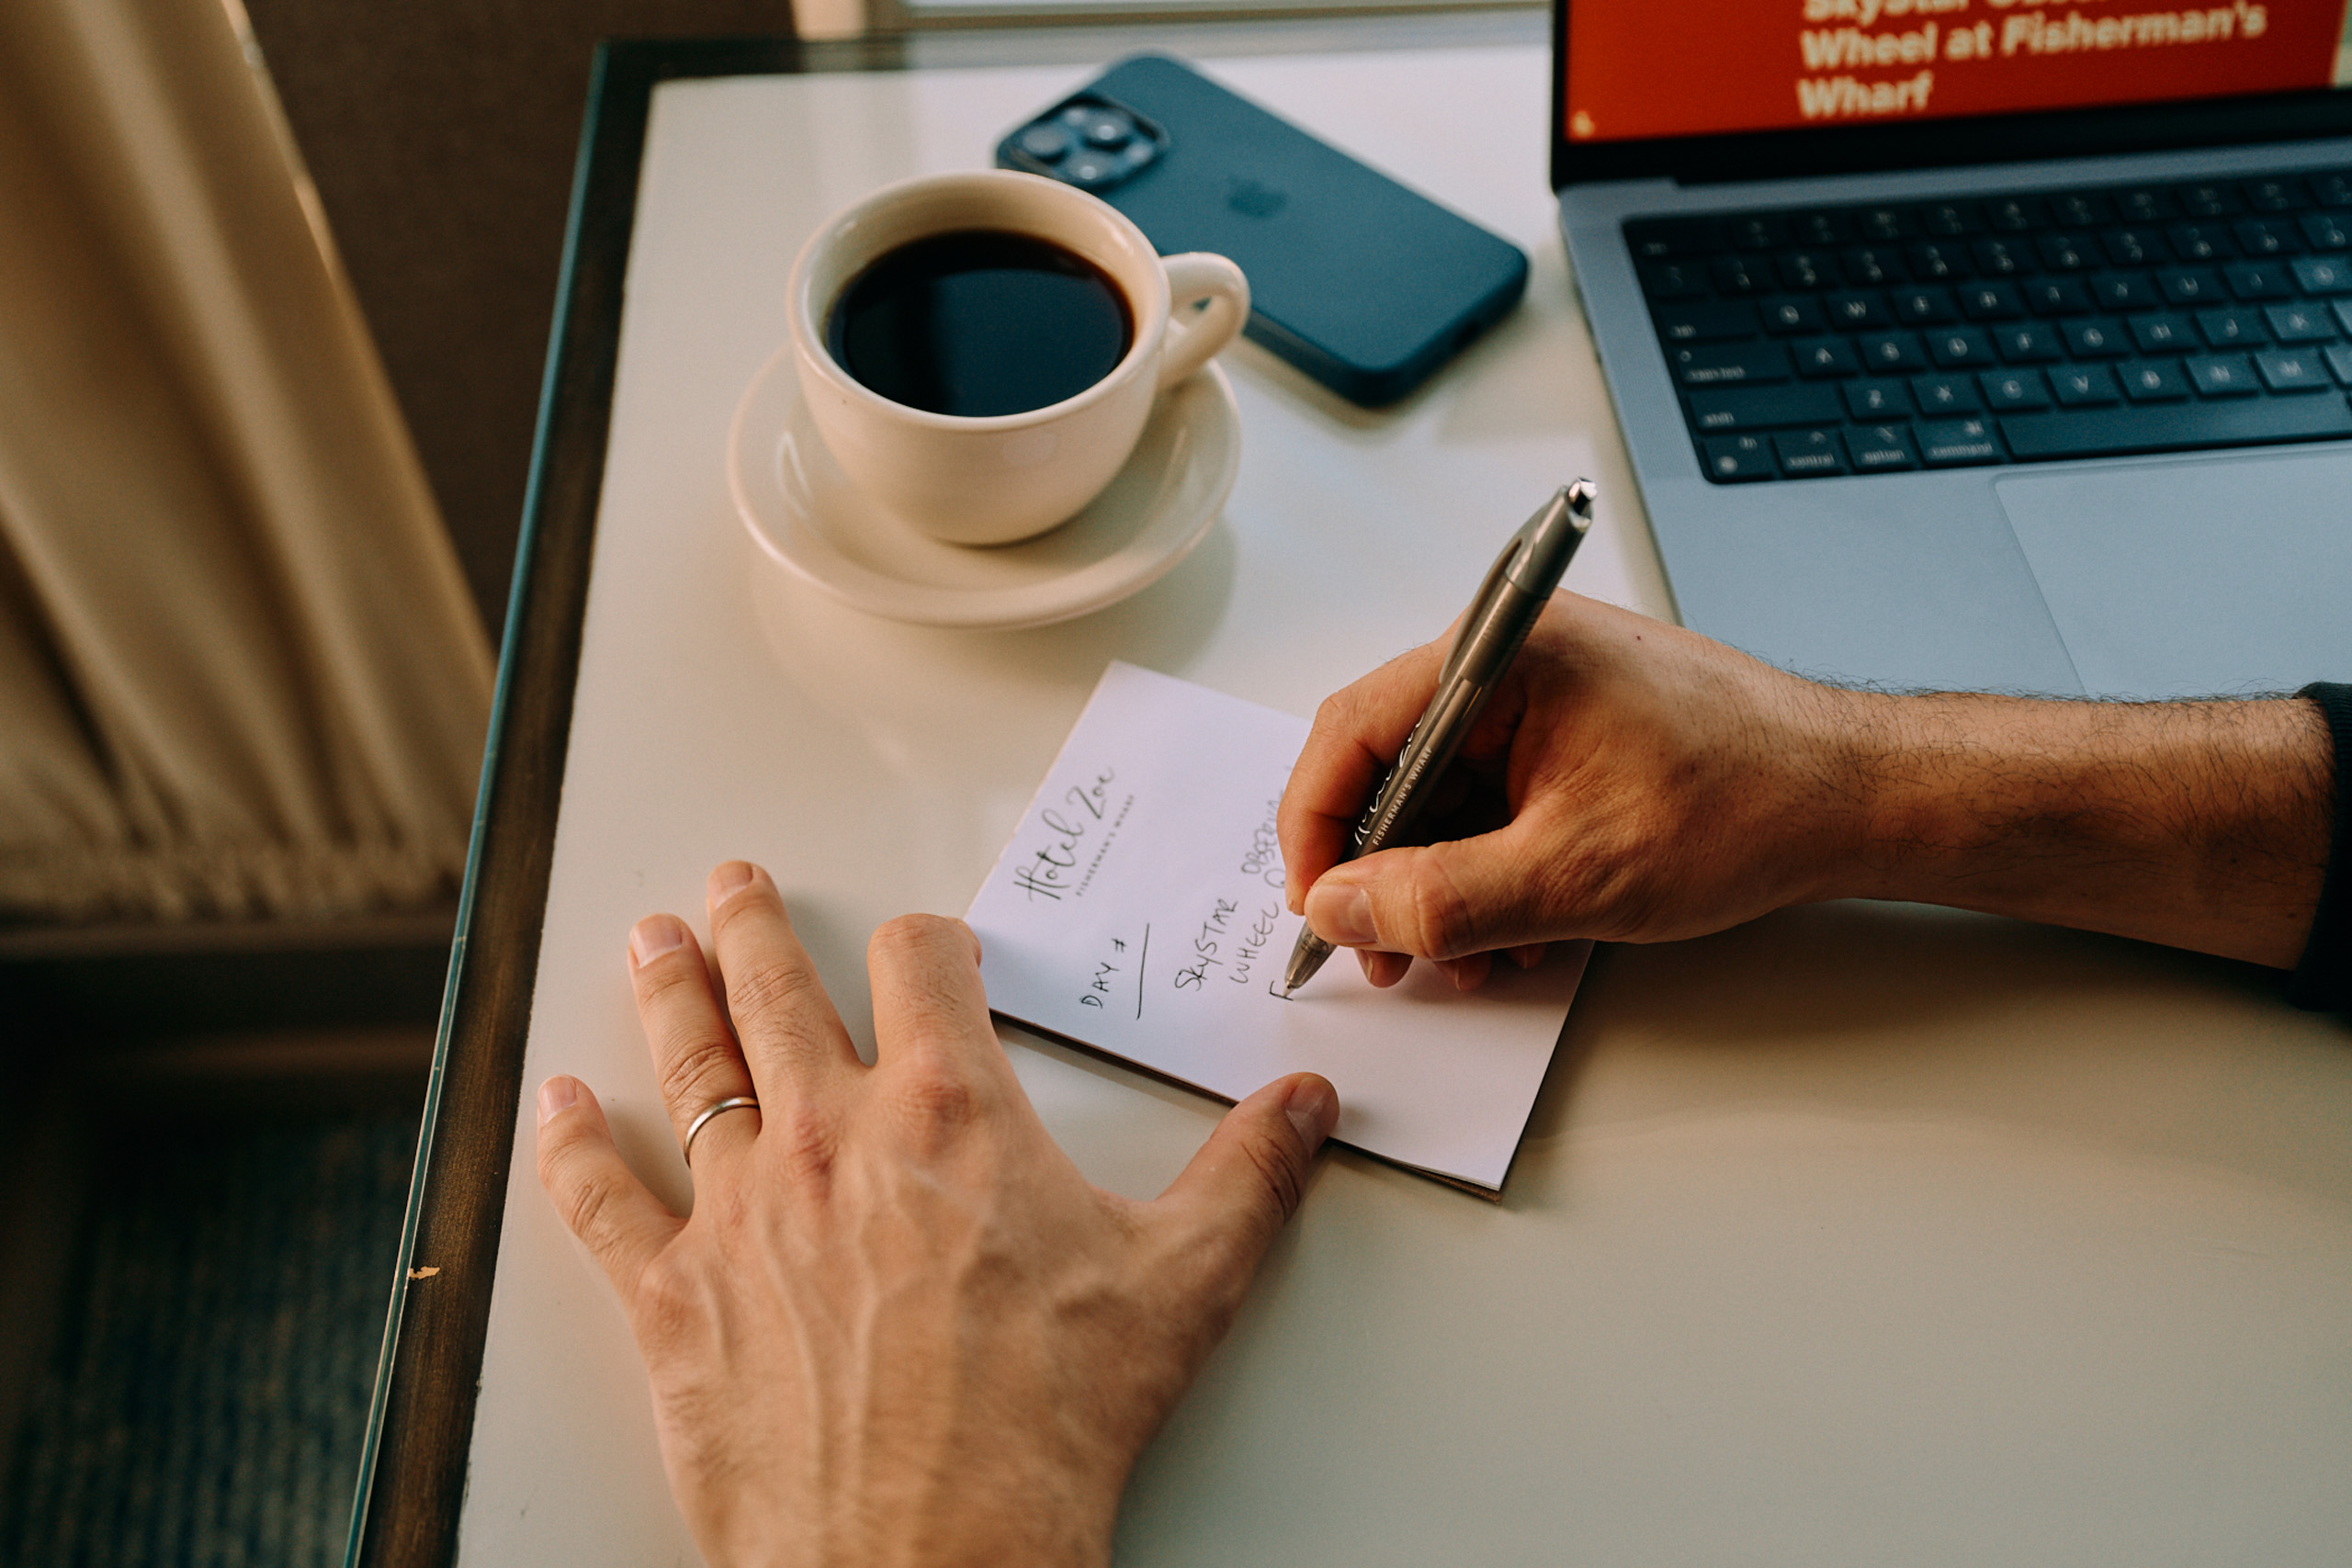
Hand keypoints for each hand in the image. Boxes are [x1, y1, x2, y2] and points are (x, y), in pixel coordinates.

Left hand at [536, 862, 1338, 1567]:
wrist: (934, 1555)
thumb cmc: (1045, 1426)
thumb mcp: (1180, 1286)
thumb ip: (1246, 1179)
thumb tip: (1300, 1111)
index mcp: (949, 1114)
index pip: (923, 967)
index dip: (928, 943)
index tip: (929, 947)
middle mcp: (831, 1139)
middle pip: (777, 988)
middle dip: (754, 924)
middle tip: (735, 885)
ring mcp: (739, 1214)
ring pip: (689, 1062)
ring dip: (667, 989)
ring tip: (650, 939)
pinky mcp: (672, 1300)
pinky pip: (601, 1200)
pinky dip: (573, 1145)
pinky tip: (558, 1105)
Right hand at [1279, 592, 1858, 987]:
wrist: (1860, 799)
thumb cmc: (1746, 803)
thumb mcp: (1572, 876)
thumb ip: (1439, 900)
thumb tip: (1340, 911)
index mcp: (1501, 655)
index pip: (1353, 732)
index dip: (1318, 831)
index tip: (1320, 913)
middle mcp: (1514, 659)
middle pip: (1392, 769)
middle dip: (1386, 876)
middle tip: (1394, 956)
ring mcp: (1547, 695)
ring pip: (1444, 797)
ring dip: (1443, 889)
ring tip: (1474, 959)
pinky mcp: (1576, 733)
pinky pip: (1497, 800)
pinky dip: (1494, 870)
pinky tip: (1523, 930)